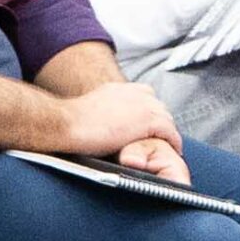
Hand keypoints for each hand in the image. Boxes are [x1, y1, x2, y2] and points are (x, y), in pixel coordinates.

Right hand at [49, 81, 182, 170]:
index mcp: (118, 89)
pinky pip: (170, 132)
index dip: (148, 113)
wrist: (66, 123)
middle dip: (160, 123)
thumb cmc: (69, 124)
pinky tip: (173, 151)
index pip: (145, 97)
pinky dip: (173, 142)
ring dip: (167, 133)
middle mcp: (133, 93)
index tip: (147, 127)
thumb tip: (98, 124)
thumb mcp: (87, 110)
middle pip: (158, 107)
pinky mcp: (148, 121)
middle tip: (158, 139)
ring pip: (166, 119)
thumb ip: (102, 112)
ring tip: (166, 146)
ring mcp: (142, 106)